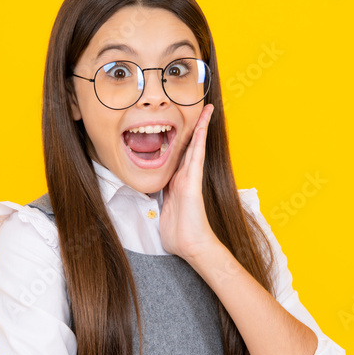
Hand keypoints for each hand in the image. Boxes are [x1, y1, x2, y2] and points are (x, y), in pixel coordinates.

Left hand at [159, 104, 218, 262]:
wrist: (191, 246)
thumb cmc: (178, 234)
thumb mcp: (162, 213)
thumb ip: (157, 202)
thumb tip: (147, 200)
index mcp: (176, 183)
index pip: (178, 157)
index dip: (179, 141)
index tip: (178, 127)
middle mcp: (185, 177)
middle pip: (189, 147)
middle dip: (194, 128)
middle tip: (200, 109)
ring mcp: (190, 177)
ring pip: (195, 146)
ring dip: (200, 127)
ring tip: (206, 109)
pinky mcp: (193, 180)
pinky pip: (196, 154)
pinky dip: (200, 137)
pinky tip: (203, 123)